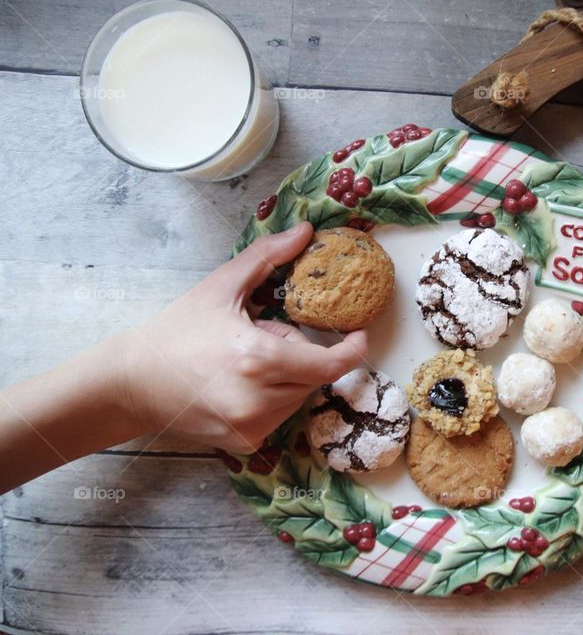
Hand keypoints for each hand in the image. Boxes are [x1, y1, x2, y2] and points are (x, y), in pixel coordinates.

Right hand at [121, 222, 366, 452]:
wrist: (132, 383)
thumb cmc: (177, 331)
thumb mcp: (222, 287)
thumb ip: (268, 257)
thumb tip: (306, 231)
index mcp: (258, 361)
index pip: (329, 365)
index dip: (351, 350)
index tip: (359, 333)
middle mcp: (259, 401)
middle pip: (313, 376)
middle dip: (299, 354)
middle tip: (261, 337)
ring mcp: (252, 427)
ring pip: (298, 397)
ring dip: (288, 377)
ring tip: (245, 362)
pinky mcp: (245, 443)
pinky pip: (280, 416)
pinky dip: (272, 398)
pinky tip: (239, 385)